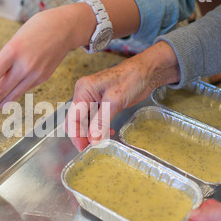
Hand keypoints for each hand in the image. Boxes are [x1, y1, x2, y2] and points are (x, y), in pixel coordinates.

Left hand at [0, 6, 82, 121]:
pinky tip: (4, 104)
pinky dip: (11, 99)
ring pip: (12, 96)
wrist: (64, 28)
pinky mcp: (43, 78)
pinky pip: (23, 90)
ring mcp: (35, 74)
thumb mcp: (14, 40)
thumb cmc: (37, 28)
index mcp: (12, 51)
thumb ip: (5, 60)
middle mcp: (24, 65)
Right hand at [65, 41, 179, 150]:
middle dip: (83, 136)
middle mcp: (84, 95)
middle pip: (76, 121)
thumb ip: (101, 121)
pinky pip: (95, 119)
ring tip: (103, 142)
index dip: (77, 135)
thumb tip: (93, 140)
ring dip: (92, 133)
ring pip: (86, 122)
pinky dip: (99, 128)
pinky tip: (109, 132)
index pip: (73, 118)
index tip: (84, 149)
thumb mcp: (115, 101)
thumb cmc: (131, 78)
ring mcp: (92, 99)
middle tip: (93, 149)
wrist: (147, 71)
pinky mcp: (101, 104)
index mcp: (83, 90)